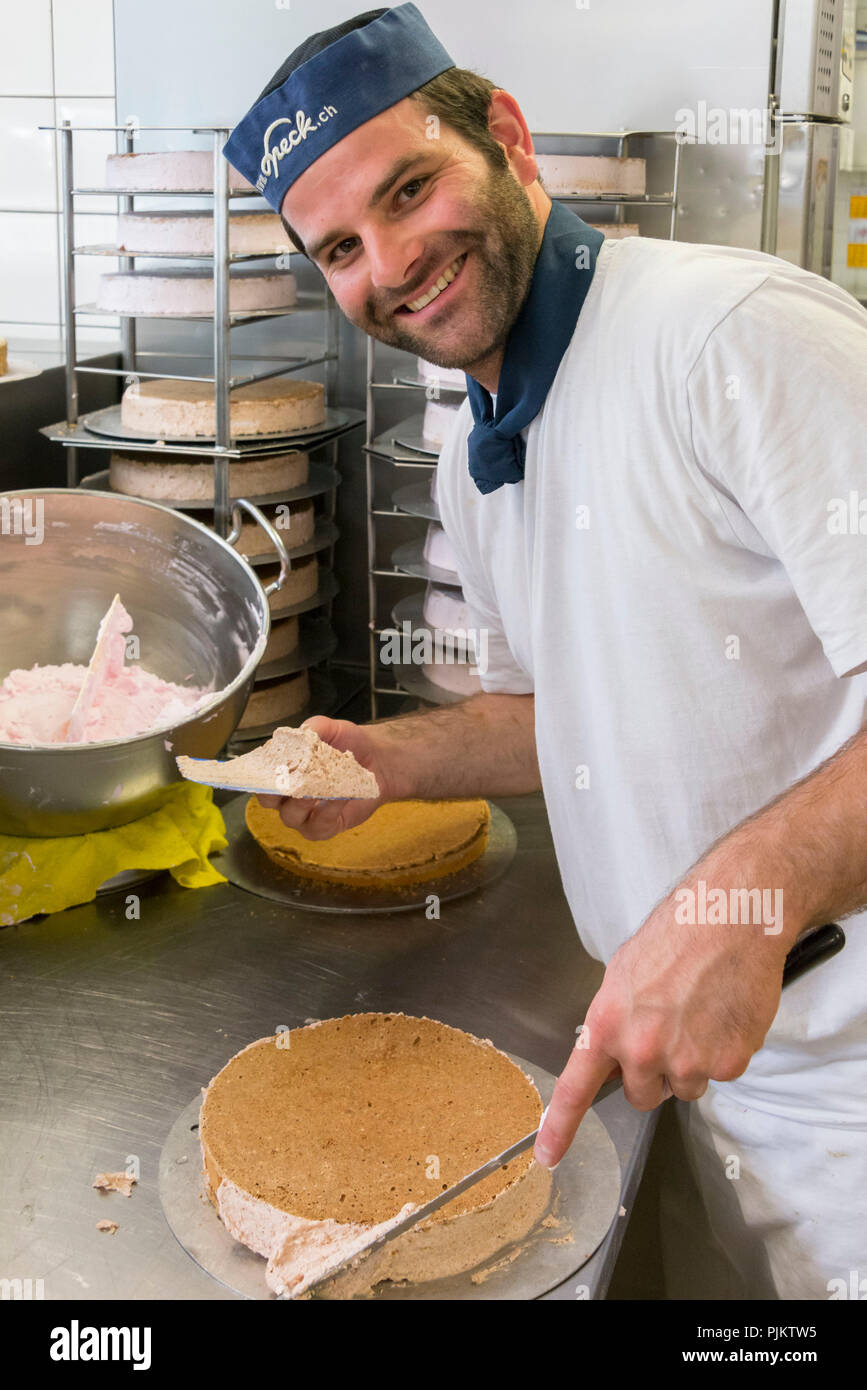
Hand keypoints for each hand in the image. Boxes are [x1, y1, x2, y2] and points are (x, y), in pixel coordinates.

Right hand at [257, 715, 396, 840]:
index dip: (259, 771)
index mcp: (282, 772)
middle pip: (268, 801)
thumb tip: (299, 733)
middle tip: (284, 779)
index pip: (260, 775)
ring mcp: (304, 815)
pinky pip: (319, 825)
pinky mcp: (325, 827)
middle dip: (273, 791)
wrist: (377, 760)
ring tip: (314, 789)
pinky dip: (328, 811)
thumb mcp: (330, 729)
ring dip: (301, 803)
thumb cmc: (347, 745)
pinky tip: (339, 797)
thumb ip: (313, 728)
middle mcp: (287, 796)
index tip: (268, 763)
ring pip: (291, 816)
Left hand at [534, 865, 794, 1168]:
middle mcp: (642, 1050)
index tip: (548, 1156)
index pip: (575, 1087)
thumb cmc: (677, 935)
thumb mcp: (624, 974)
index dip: (560, 1127)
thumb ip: (614, 1022)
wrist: (731, 917)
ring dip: (689, 1064)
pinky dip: (722, 1052)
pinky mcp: (727, 1063)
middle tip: (668, 1030)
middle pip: (640, 1095)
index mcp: (607, 1024)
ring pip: (683, 1088)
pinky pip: (719, 1075)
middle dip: (651, 1074)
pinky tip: (723, 1014)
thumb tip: (611, 1052)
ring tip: (700, 1014)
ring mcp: (687, 1060)